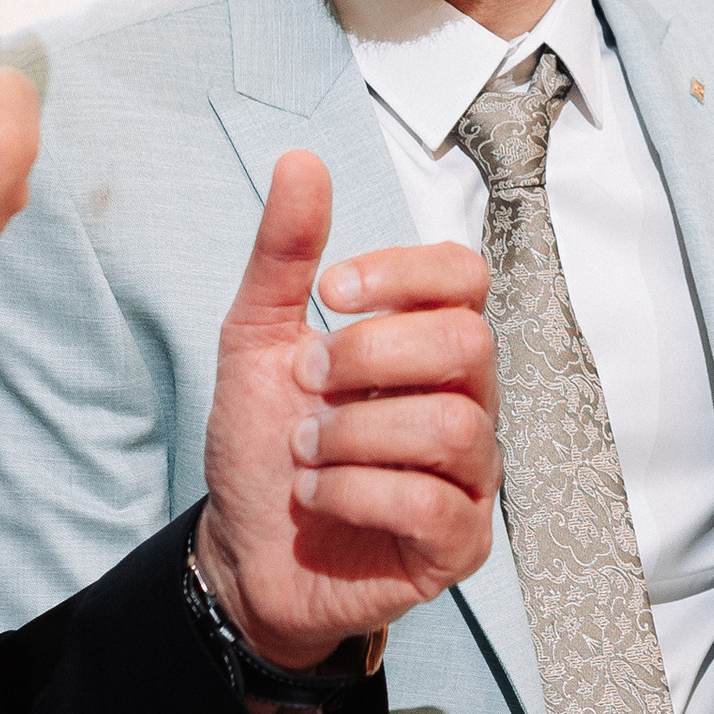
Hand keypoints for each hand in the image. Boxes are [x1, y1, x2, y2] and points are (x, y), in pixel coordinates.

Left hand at [196, 150, 496, 675]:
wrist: (243, 552)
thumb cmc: (263, 446)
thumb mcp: (255, 340)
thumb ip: (283, 257)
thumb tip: (300, 161)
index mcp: (426, 345)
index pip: (465, 276)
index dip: (402, 273)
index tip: (331, 292)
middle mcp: (466, 401)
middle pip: (467, 343)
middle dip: (368, 357)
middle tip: (308, 384)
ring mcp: (469, 476)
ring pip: (450, 424)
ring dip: (352, 434)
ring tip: (306, 452)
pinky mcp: (458, 544)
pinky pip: (431, 502)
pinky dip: (353, 491)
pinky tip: (316, 495)